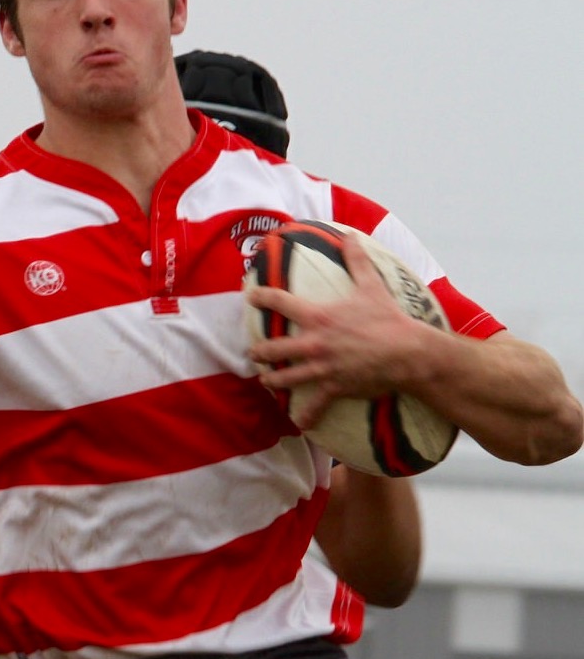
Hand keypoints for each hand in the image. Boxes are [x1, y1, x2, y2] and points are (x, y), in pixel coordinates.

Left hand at [246, 231, 429, 427]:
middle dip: (259, 352)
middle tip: (252, 353)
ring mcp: (322, 367)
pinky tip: (299, 423)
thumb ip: (356, 260)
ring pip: (285, 377)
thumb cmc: (389, 318)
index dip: (261, 297)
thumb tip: (351, 235)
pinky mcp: (333, 387)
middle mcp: (314, 343)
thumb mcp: (371, 286)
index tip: (250, 297)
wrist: (408, 352)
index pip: (280, 303)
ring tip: (266, 379)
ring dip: (273, 379)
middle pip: (274, 348)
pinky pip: (315, 405)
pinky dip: (307, 416)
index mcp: (319, 317)